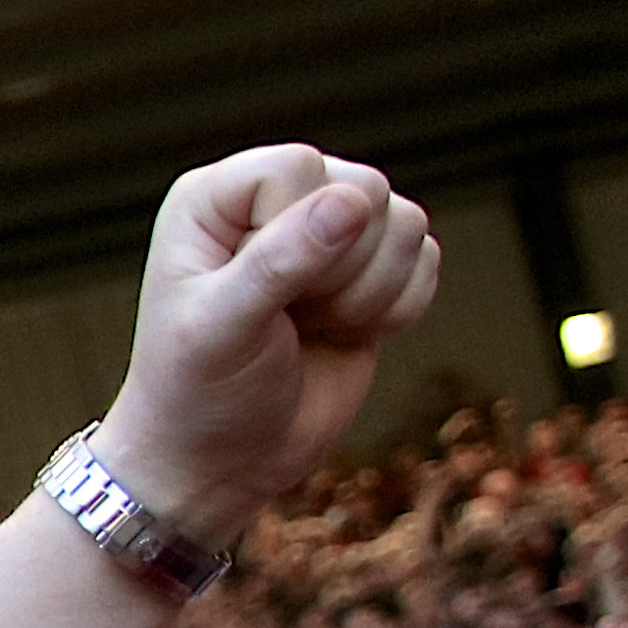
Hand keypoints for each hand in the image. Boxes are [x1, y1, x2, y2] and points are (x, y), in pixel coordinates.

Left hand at [92, 145, 439, 548]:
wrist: (225, 460)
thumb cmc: (199, 394)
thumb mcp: (222, 330)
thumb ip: (279, 263)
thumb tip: (350, 202)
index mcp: (216, 198)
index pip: (298, 167)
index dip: (297, 230)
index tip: (259, 292)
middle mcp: (276, 200)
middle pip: (364, 187)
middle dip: (340, 271)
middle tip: (288, 317)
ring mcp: (330, 230)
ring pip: (406, 221)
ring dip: (369, 294)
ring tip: (310, 326)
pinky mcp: (374, 268)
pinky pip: (428, 259)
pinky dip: (398, 309)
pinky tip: (343, 333)